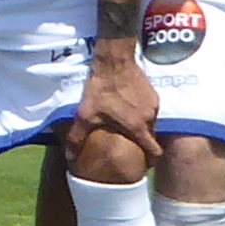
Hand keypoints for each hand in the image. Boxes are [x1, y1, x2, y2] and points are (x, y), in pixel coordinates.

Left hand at [67, 42, 159, 168]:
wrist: (114, 61)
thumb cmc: (101, 89)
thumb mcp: (85, 115)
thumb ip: (78, 137)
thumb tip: (70, 157)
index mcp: (138, 127)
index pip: (154, 152)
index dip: (150, 161)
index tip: (143, 164)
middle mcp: (150, 117)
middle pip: (151, 138)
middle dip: (142, 144)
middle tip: (129, 145)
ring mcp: (154, 104)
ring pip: (151, 123)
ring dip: (141, 127)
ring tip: (126, 126)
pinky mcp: (153, 93)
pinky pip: (150, 110)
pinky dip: (141, 113)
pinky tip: (128, 109)